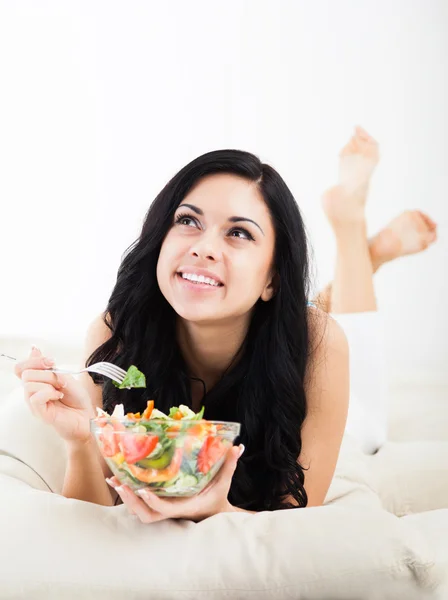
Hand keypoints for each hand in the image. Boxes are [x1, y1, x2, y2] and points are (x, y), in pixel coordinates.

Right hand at [15, 346, 94, 443]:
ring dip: (49, 383)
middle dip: (46, 372)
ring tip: (60, 390)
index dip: (33, 361)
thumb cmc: (76, 398)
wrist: (86, 416)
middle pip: (25, 374)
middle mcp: (32, 392)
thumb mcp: (65, 376)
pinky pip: (35, 397)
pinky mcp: (39, 412)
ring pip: (29, 384)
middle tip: (60, 380)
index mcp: (37, 381)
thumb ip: (48, 366)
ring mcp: (34, 403)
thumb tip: (34, 349)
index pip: (21, 368)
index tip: (51, 362)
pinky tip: (58, 396)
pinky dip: (48, 393)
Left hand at [107, 443, 244, 522]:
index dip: (152, 502)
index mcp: (184, 507)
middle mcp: (171, 511)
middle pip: (145, 515)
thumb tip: (238, 446)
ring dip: (126, 498)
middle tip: (120, 482)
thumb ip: (229, 464)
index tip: (142, 489)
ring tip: (115, 479)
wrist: (214, 514)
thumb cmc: (217, 498)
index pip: (164, 509)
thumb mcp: (224, 482)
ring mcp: (164, 510)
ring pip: (140, 513)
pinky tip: (121, 481)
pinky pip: (141, 506)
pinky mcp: (160, 506)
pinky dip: (130, 496)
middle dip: (131, 501)